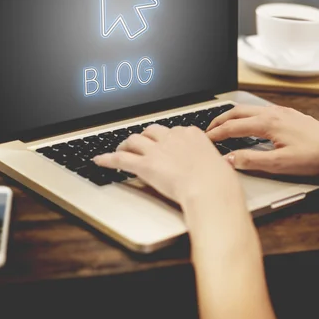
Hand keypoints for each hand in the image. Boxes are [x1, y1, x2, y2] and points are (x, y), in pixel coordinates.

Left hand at [93, 124, 243, 207]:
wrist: (210, 188)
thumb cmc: (218, 181)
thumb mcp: (218, 164)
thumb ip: (209, 161)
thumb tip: (213, 167)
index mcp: (191, 134)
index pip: (173, 130)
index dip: (165, 138)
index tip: (164, 144)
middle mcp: (172, 137)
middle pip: (151, 131)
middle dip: (144, 137)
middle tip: (140, 144)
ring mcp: (157, 150)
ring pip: (134, 140)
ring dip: (125, 144)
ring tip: (121, 149)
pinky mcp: (145, 164)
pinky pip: (121, 159)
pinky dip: (107, 159)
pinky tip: (100, 160)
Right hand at [207, 105, 318, 175]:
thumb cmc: (314, 156)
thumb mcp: (280, 164)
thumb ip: (251, 160)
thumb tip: (228, 159)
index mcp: (268, 123)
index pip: (233, 127)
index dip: (216, 134)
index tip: (204, 140)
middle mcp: (273, 113)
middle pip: (237, 112)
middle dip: (219, 120)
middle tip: (207, 130)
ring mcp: (282, 111)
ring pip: (248, 109)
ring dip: (232, 116)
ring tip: (223, 125)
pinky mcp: (289, 114)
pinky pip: (260, 110)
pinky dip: (246, 116)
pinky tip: (249, 124)